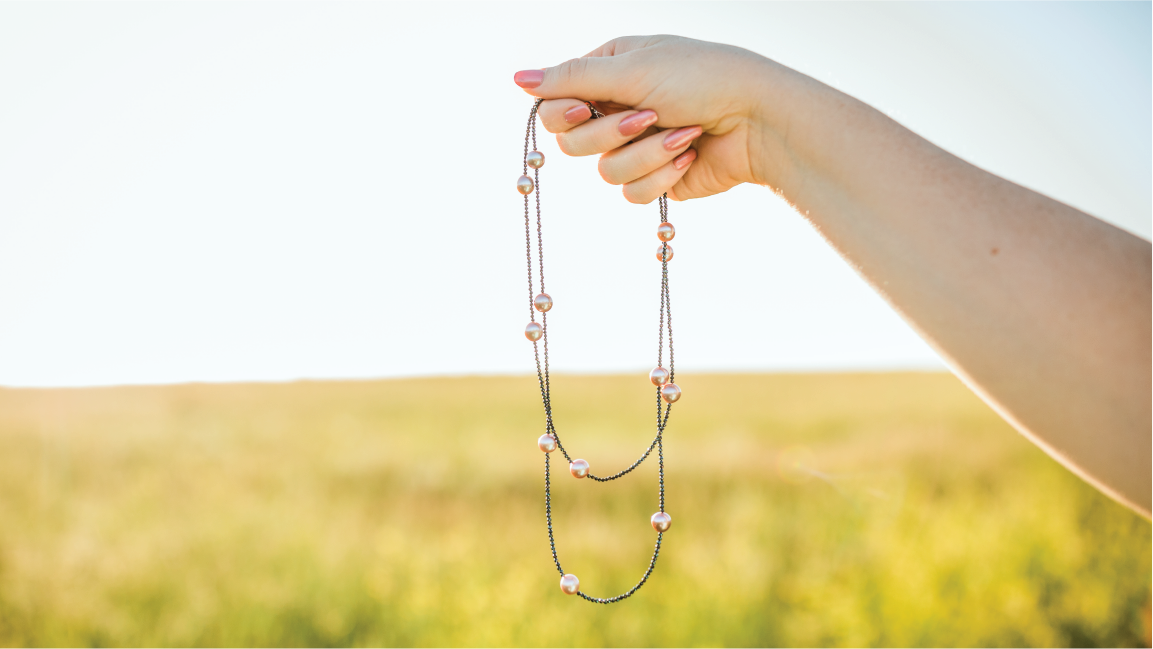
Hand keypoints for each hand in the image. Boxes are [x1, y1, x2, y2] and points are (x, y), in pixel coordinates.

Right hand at [513, 35, 784, 203]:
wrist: (759, 120)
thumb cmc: (703, 79)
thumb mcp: (633, 68)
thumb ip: (571, 78)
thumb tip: (516, 79)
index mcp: (609, 73)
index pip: (555, 104)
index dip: (563, 113)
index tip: (584, 109)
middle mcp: (618, 109)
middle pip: (572, 143)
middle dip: (613, 134)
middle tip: (648, 116)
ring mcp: (636, 147)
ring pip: (604, 173)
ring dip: (647, 154)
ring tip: (684, 135)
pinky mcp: (657, 179)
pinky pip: (632, 193)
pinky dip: (662, 174)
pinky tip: (690, 155)